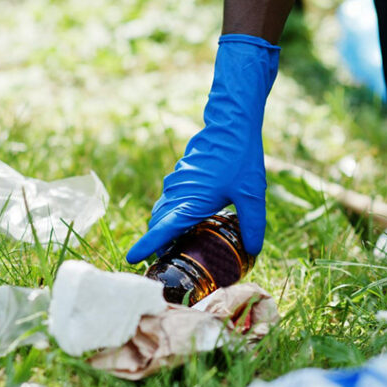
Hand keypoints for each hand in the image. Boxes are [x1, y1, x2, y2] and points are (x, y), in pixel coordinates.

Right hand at [126, 34, 279, 263]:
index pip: (163, 229)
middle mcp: (178, 193)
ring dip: (164, 229)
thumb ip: (253, 224)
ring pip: (162, 211)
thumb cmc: (240, 157)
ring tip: (177, 246)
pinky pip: (169, 200)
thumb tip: (254, 251)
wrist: (231, 123)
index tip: (132, 258)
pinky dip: (171, 214)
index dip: (147, 245)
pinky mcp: (181, 177)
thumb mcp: (252, 194)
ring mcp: (177, 183)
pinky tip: (188, 220)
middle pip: (158, 223)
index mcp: (192, 201)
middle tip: (166, 263)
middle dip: (157, 244)